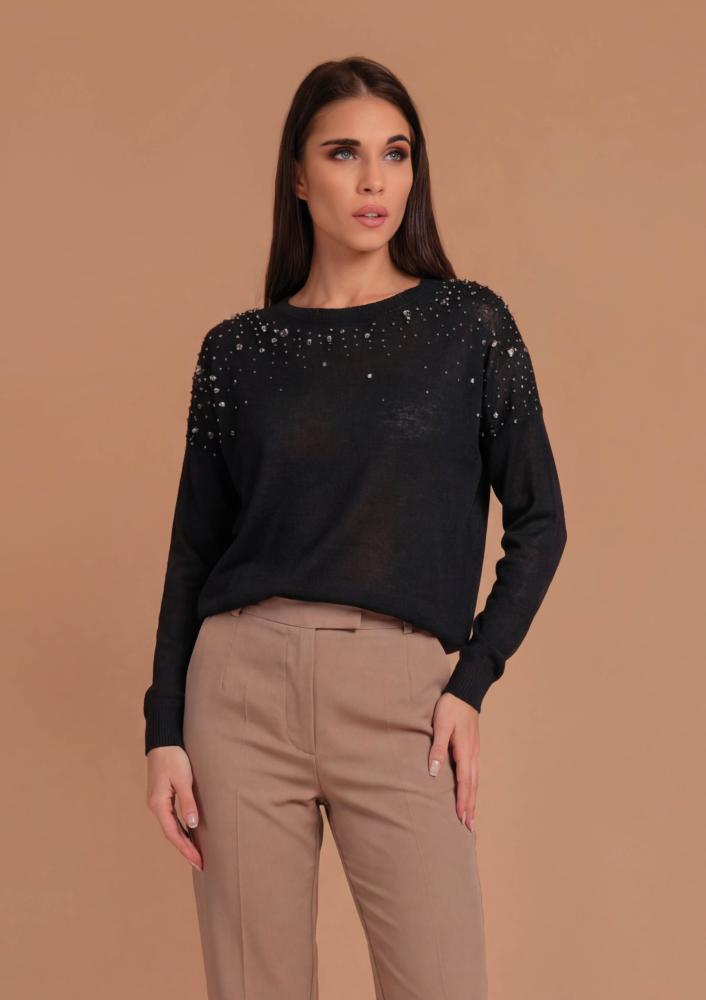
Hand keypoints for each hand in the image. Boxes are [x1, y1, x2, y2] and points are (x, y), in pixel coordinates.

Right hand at [146, 746, 202, 870]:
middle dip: (185, 849)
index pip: (173, 833)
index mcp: (158, 804)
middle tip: (200, 863)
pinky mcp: (161, 797)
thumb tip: (192, 825)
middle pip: (171, 834)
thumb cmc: (173, 758)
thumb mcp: (183, 780)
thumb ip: (188, 803)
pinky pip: (171, 818)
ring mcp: (157, 802)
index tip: (198, 861)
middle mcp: (155, 806)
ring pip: (171, 827)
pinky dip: (181, 829)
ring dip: (183, 840)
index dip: (186, 849)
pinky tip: (189, 834)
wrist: (163, 741)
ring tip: (196, 854)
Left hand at [428, 693, 479, 832]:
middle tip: (469, 827)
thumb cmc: (450, 708)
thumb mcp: (441, 726)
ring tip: (471, 816)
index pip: (464, 783)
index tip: (461, 819)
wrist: (465, 692)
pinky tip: (470, 792)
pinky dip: (472, 787)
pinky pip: (474, 773)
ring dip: (473, 799)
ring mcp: (474, 752)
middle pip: (472, 786)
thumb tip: (435, 772)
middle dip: (470, 807)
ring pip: (475, 781)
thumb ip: (438, 749)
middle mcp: (472, 755)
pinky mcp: (472, 748)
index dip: (462, 801)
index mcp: (464, 752)